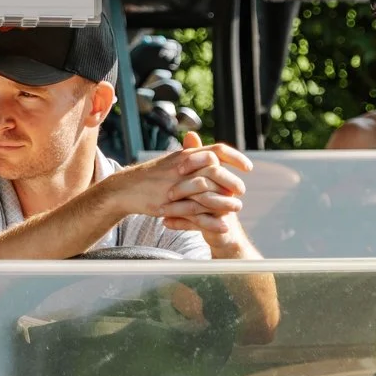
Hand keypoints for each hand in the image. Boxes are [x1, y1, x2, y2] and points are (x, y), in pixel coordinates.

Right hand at [107, 134, 251, 234]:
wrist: (126, 188)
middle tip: (241, 191)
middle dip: (233, 182)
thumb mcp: (173, 161)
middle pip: (216, 171)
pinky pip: (196, 213)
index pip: (217, 150)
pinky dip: (212, 220)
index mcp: (186, 155)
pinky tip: (224, 225)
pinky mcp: (170, 204)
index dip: (235, 157)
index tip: (248, 167)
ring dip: (226, 202)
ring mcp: (177, 186)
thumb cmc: (152, 176)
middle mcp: (183, 168)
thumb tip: (214, 155)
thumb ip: (194, 156)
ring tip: (237, 208)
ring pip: (208, 193)